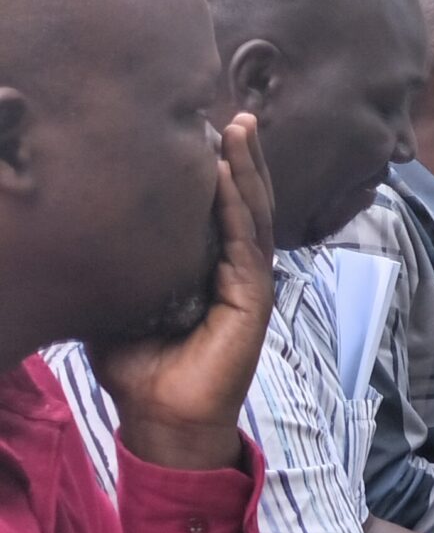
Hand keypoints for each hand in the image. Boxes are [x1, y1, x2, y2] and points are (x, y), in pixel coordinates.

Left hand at [92, 115, 276, 472]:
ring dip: (249, 170)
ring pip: (254, 214)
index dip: (220, 168)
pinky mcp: (252, 301)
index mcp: (212, 269)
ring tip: (242, 128)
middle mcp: (238, 270)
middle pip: (247, 201)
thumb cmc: (139, 368)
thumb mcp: (118, 302)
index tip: (206, 127)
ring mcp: (250, 284)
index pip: (222, 209)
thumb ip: (116, 267)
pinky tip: (231, 176)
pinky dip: (240, 207)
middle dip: (243, 157)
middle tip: (237, 112)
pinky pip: (247, 244)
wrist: (162, 420)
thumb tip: (78, 229)